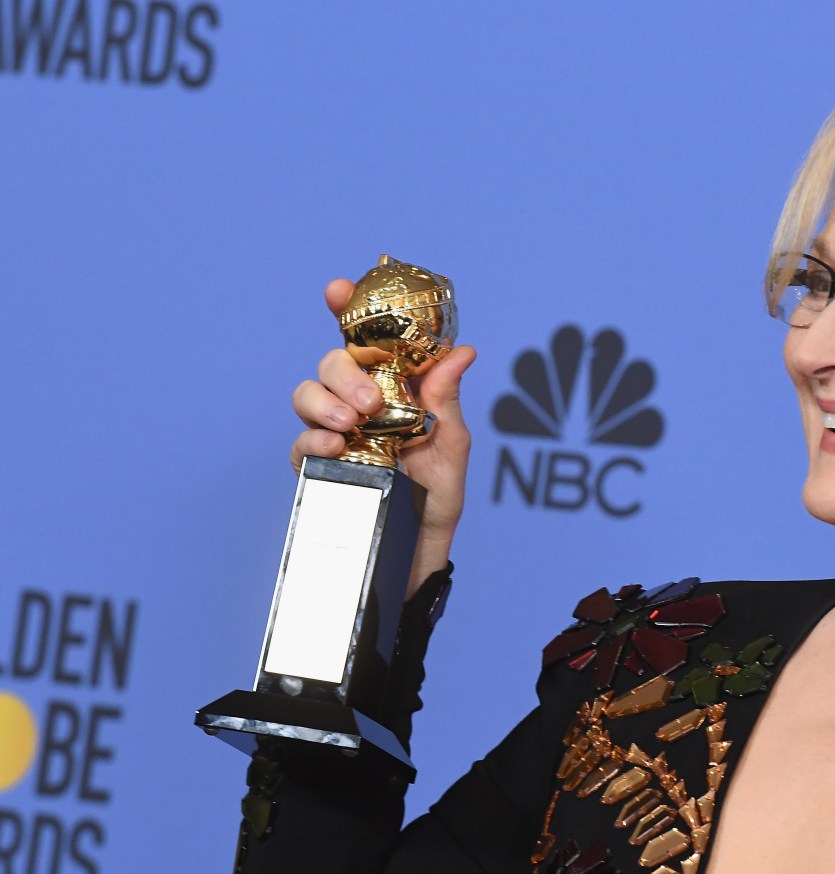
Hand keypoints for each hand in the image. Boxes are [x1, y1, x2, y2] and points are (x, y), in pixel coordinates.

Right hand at [290, 278, 477, 594]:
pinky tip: (331, 445)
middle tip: (369, 400)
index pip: (367, 342)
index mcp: (392, 390)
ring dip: (323, 400)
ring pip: (307, 394)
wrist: (421, 551)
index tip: (336, 289)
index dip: (347, 309)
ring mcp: (335, 434)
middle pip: (332, 363)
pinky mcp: (318, 468)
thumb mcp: (453, 446)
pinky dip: (311, 438)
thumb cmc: (439, 498)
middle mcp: (359, 405)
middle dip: (344, 371)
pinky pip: (299, 442)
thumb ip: (448, 400)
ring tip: (350, 422)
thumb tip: (462, 352)